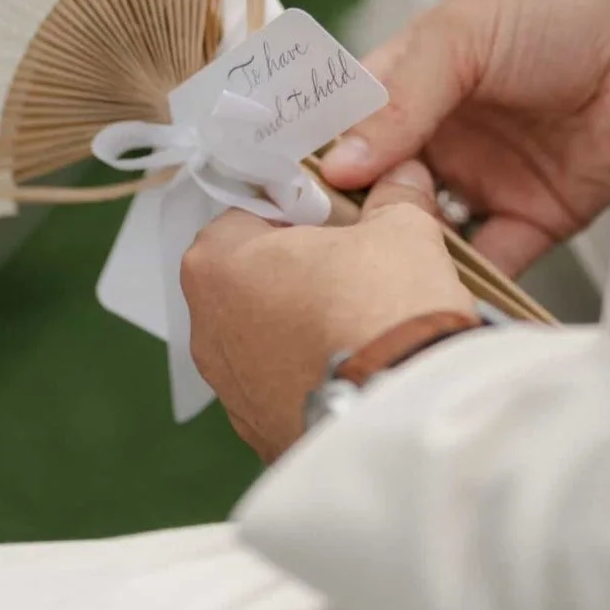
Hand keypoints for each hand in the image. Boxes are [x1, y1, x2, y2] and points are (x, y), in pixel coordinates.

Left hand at [181, 162, 472, 461]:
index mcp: (216, 262)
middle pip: (251, 278)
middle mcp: (205, 328)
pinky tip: (359, 372)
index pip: (246, 214)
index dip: (296, 211)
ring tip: (363, 326)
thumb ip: (394, 197)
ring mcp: (229, 390)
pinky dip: (313, 377)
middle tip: (356, 270)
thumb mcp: (400, 230)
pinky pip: (283, 390)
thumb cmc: (382, 306)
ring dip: (304, 327)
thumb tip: (404, 174)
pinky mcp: (258, 435)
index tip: (338, 221)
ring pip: (265, 338)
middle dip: (298, 271)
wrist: (403, 420)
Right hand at [322, 0, 609, 275]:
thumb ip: (400, 98)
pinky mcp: (532, 217)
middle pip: (376, 186)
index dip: (311, 156)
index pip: (344, 122)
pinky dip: (464, 284)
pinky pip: (488, 261)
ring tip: (369, 281)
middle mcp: (440, 133)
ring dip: (400, 253)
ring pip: (423, 230)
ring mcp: (483, 178)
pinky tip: (434, 297)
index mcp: (411, 78)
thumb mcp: (463, 35)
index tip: (274, 196)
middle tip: (316, 252)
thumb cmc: (559, 10)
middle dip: (348, 218)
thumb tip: (340, 164)